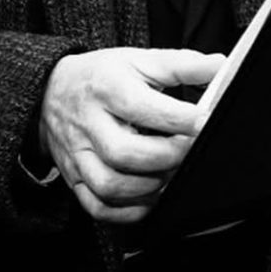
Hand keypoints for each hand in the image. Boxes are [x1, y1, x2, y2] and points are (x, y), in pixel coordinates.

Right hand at [38, 47, 223, 223]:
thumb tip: (219, 66)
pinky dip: (127, 211)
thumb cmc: (103, 76)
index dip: (179, 118)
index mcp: (107, 88)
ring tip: (170, 172)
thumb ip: (182, 64)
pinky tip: (149, 198)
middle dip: (167, 156)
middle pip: (124, 153)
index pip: (141, 107)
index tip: (204, 121)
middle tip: (190, 150)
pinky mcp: (74, 177)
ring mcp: (78, 154)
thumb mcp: (140, 59)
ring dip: (148, 187)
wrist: (51, 90)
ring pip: (109, 185)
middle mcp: (89, 123)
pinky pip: (96, 206)